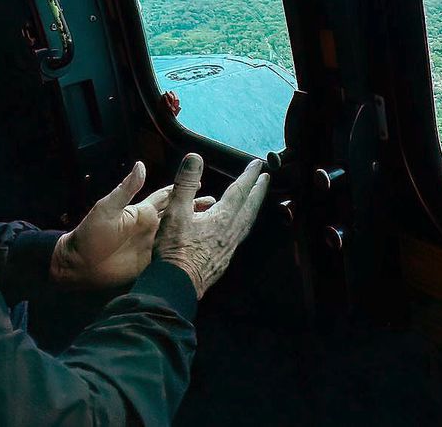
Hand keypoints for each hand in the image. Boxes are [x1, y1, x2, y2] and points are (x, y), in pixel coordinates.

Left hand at [50, 162, 217, 288]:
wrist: (80, 266)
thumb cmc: (90, 235)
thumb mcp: (107, 209)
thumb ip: (126, 189)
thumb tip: (141, 165)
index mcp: (142, 211)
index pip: (168, 196)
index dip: (183, 187)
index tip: (200, 180)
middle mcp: (151, 226)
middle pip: (179, 214)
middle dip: (197, 207)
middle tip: (218, 204)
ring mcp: (153, 244)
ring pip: (180, 234)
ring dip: (196, 228)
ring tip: (215, 224)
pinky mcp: (153, 262)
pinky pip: (174, 254)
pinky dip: (187, 250)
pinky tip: (201, 249)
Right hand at [154, 154, 268, 298]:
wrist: (178, 285)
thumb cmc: (175, 250)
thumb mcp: (176, 212)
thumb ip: (186, 183)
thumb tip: (195, 157)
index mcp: (223, 217)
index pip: (239, 190)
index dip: (249, 175)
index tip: (257, 163)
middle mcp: (232, 231)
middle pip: (250, 206)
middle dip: (258, 190)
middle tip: (266, 178)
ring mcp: (230, 246)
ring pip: (248, 221)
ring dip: (254, 207)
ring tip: (256, 199)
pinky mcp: (225, 258)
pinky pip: (241, 235)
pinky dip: (244, 223)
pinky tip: (238, 227)